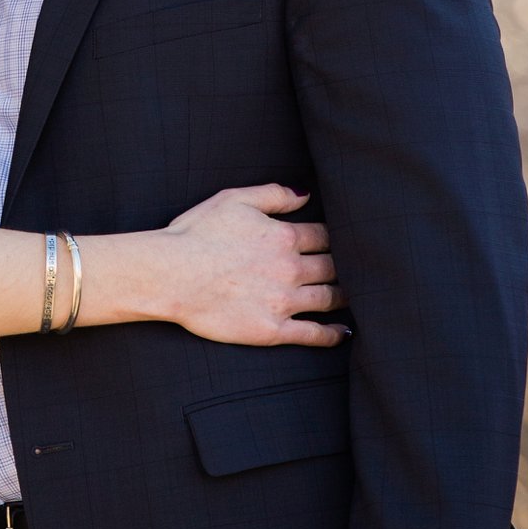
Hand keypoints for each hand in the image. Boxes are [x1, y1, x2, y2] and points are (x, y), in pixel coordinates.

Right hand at [158, 185, 340, 347]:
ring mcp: (283, 302)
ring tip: (353, 296)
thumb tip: (306, 194)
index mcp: (284, 236)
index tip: (344, 242)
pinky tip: (343, 331)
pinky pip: (312, 334)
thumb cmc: (196, 234)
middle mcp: (290, 269)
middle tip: (357, 269)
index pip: (325, 236)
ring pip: (328, 298)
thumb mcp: (234, 199)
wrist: (170, 275)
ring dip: (344, 296)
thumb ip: (274, 195)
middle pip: (332, 267)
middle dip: (346, 267)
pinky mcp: (272, 331)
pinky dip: (333, 334)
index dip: (337, 238)